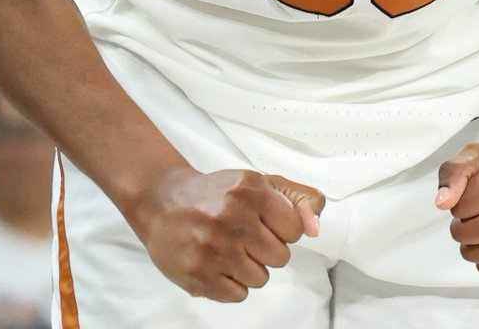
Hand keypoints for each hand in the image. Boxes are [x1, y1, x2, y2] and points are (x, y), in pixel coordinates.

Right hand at [132, 165, 323, 302]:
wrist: (163, 202)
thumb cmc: (218, 193)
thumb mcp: (259, 182)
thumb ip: (297, 199)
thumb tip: (315, 228)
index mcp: (252, 190)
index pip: (294, 230)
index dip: (281, 229)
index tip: (263, 222)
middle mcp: (233, 216)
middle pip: (280, 257)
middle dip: (266, 250)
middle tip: (244, 236)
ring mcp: (214, 247)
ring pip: (260, 279)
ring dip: (248, 268)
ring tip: (228, 248)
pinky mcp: (198, 274)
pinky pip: (238, 295)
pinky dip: (230, 284)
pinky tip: (216, 263)